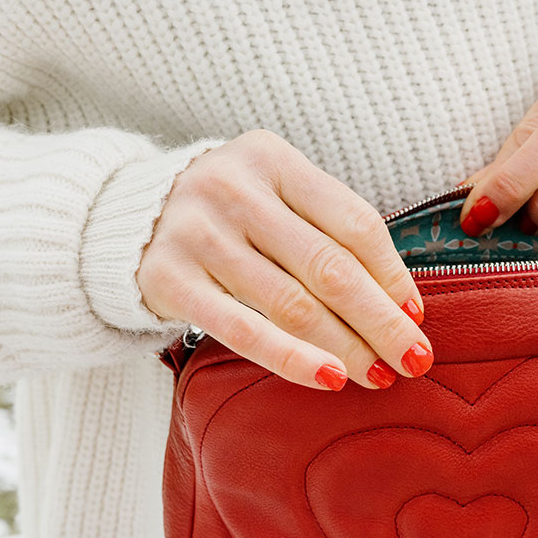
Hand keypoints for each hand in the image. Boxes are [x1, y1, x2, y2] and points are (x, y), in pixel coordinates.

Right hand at [137, 129, 431, 391]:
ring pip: (292, 303)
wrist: (119, 218)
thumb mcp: (271, 194)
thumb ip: (323, 229)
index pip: (352, 222)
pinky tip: (329, 378)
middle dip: (381, 320)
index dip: (393, 274)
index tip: (417, 316)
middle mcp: (233, 189)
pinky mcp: (169, 280)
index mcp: (271, 158)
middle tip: (415, 359)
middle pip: (329, 267)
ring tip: (378, 375)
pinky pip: (244, 330)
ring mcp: (198, 234)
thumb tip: (399, 302)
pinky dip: (292, 358)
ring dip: (346, 346)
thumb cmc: (225, 214)